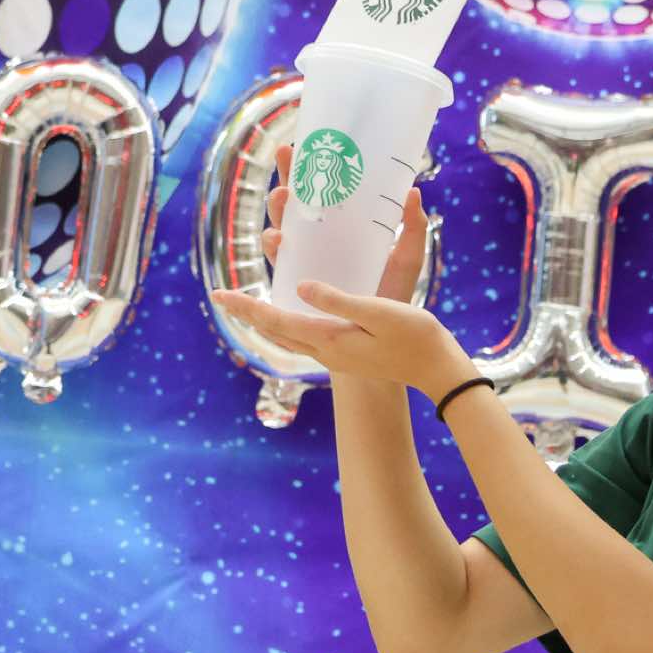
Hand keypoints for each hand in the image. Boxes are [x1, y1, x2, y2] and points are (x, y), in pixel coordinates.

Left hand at [210, 281, 474, 398]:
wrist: (435, 367)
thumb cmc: (412, 336)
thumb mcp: (378, 312)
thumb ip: (338, 300)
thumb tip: (300, 286)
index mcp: (328, 338)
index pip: (275, 320)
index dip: (244, 307)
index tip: (217, 294)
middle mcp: (324, 349)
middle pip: (274, 330)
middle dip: (247, 313)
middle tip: (222, 298)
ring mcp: (334, 354)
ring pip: (287, 336)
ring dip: (264, 320)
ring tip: (247, 308)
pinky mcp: (345, 352)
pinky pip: (302, 337)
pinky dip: (286, 325)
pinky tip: (289, 318)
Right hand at [260, 141, 429, 303]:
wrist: (382, 335)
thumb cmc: (393, 292)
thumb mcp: (407, 257)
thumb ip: (412, 228)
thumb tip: (413, 192)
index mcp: (343, 227)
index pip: (324, 190)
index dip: (312, 167)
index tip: (306, 143)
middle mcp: (319, 238)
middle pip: (297, 201)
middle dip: (287, 176)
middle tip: (287, 155)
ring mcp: (305, 258)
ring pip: (282, 226)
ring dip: (277, 209)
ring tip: (282, 197)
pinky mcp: (297, 281)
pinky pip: (278, 262)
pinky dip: (273, 248)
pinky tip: (278, 239)